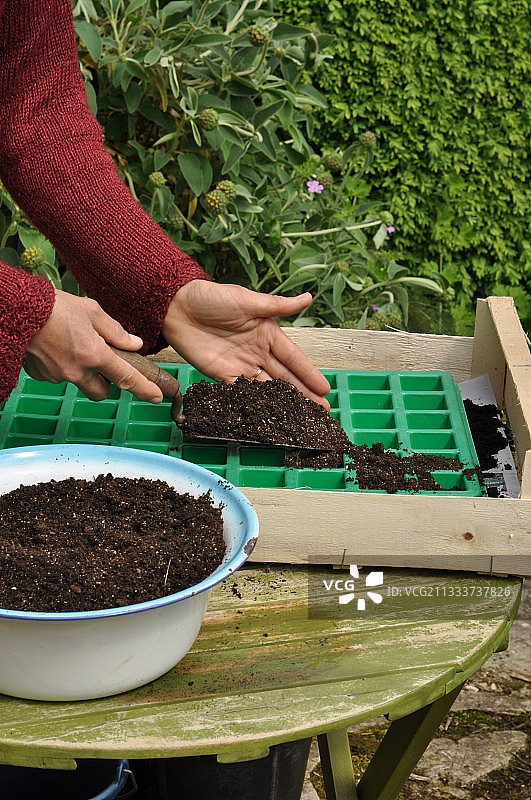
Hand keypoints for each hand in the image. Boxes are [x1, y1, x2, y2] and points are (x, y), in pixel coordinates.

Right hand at [25, 290, 163, 401]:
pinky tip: (55, 348)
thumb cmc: (55, 307)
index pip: (127, 379)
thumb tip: (134, 343)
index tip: (155, 397)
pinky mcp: (41, 376)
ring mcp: (58, 376)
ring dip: (83, 373)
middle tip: (102, 364)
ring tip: (72, 347)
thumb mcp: (92, 311)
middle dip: (106, 383)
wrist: (18, 310)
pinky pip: (58, 377)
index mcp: (95, 355)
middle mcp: (77, 371)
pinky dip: (61, 367)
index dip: (144, 390)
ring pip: (79, 384)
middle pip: (102, 392)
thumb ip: (116, 331)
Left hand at [162, 280, 330, 407]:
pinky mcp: (221, 375)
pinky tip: (268, 415)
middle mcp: (257, 352)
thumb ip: (278, 306)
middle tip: (321, 411)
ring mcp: (240, 365)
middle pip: (284, 377)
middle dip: (303, 394)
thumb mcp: (248, 300)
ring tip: (301, 417)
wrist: (176, 307)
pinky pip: (242, 392)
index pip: (294, 358)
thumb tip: (308, 298)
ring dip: (283, 402)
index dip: (309, 374)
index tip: (325, 389)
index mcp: (268, 333)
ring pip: (267, 388)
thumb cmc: (212, 298)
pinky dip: (255, 404)